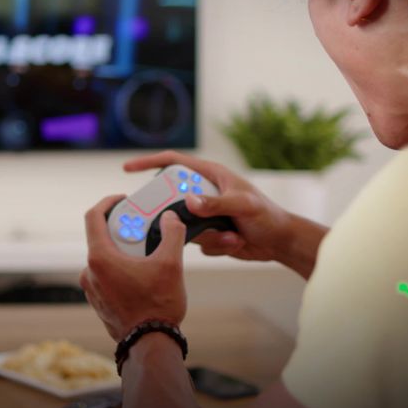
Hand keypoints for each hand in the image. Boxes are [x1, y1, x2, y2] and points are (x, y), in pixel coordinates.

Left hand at [80, 195, 187, 341]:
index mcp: (100, 258)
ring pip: (104, 258)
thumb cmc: (157, 306)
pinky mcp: (97, 301)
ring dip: (123, 251)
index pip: (93, 217)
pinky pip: (106, 275)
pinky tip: (141, 275)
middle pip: (101, 237)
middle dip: (123, 229)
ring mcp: (91, 288)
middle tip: (144, 227)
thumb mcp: (171, 264)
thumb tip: (170, 218)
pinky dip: (120, 268)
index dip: (107, 202)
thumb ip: (172, 234)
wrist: (150, 344)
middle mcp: (89, 271)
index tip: (123, 199)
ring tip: (147, 254)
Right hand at [123, 151, 311, 266]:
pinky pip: (195, 241)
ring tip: (232, 236)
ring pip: (183, 225)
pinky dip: (215, 245)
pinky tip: (235, 242)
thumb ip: (216, 203)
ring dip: (207, 236)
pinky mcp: (207, 232)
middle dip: (175, 215)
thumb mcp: (243, 206)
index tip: (127, 169)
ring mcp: (204, 213)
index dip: (148, 162)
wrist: (280, 242)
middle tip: (179, 224)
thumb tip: (188, 200)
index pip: (172, 162)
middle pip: (171, 198)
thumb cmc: (268, 216)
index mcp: (210, 175)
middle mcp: (204, 192)